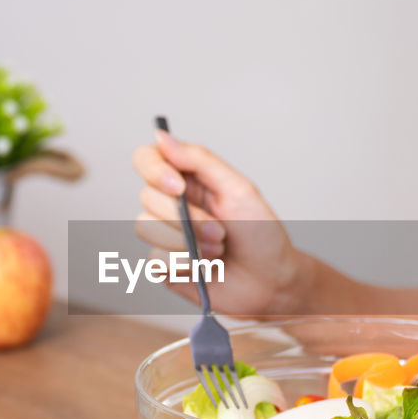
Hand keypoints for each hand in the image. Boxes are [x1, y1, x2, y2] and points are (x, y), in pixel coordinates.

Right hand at [131, 130, 303, 315]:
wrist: (271, 281)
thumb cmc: (261, 234)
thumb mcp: (238, 189)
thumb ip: (200, 160)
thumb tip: (162, 137)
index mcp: (188, 179)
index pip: (147, 159)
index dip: (154, 170)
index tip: (178, 187)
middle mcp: (171, 204)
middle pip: (147, 196)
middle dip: (186, 218)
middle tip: (220, 231)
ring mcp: (164, 234)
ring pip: (145, 227)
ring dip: (186, 243)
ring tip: (217, 251)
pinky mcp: (164, 264)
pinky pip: (154, 259)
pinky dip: (183, 264)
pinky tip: (204, 268)